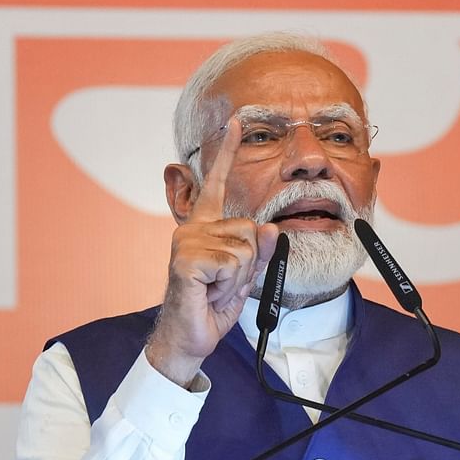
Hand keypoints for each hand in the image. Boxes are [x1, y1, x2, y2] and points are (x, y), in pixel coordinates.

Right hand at [146, 118, 279, 387]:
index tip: (236, 121)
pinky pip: (233, 263)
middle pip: (252, 230)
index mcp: (206, 227)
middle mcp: (194, 229)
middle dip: (250, 264)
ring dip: (239, 277)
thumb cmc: (212, 306)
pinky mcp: (186, 259)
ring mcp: (187, 241)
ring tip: (215, 288)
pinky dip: (228, 285)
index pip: (216, 184)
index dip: (226, 152)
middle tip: (224, 283)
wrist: (189, 338)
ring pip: (246, 249)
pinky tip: (208, 291)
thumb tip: (272, 228)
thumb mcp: (245, 277)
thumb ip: (261, 252)